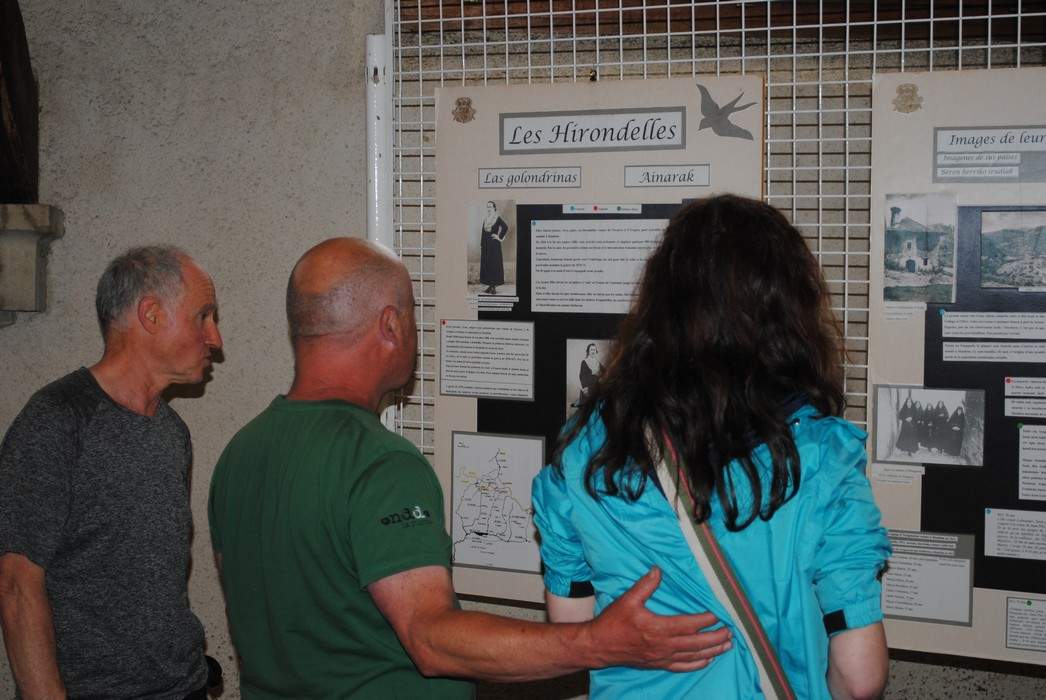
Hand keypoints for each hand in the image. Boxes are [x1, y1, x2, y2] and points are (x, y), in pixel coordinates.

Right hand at [586, 566, 730, 671]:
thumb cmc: (613, 622)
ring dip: (712, 650)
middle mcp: (664, 645)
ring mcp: (662, 657)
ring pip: (693, 655)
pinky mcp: (658, 664)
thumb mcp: (628, 600)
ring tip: (727, 645)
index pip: (689, 624)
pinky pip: (682, 666)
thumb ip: (645, 585)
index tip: (719, 613)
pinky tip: (707, 660)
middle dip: (716, 637)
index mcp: (658, 628)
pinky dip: (697, 664)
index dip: (706, 619)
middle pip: (697, 642)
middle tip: (731, 631)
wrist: (600, 646)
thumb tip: (658, 570)